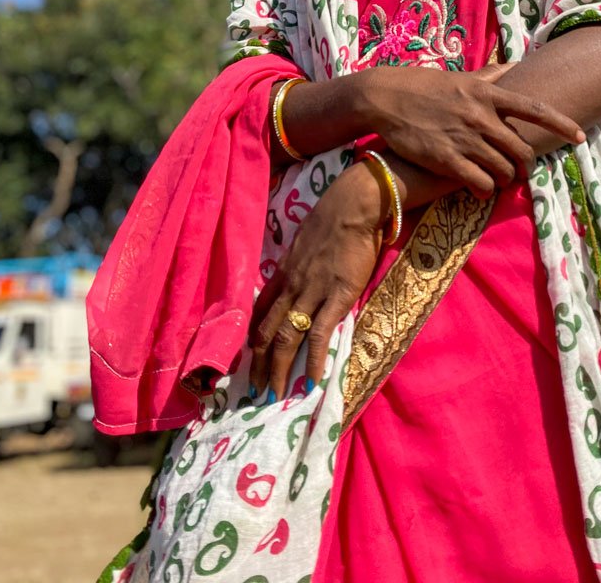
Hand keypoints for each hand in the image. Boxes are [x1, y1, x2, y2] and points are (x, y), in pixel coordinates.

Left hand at [248, 162, 383, 401]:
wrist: (353, 206)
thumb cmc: (334, 218)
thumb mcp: (306, 242)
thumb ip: (301, 263)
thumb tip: (304, 273)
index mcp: (284, 273)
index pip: (259, 310)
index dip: (251, 336)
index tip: (248, 357)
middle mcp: (291, 286)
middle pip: (266, 330)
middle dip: (258, 363)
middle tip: (255, 390)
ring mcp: (311, 293)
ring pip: (286, 337)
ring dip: (277, 368)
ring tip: (274, 394)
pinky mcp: (336, 297)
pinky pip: (319, 334)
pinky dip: (313, 360)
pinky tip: (311, 380)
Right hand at [357, 64, 583, 196]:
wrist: (385, 97)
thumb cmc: (424, 85)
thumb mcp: (461, 76)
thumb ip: (491, 74)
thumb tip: (515, 64)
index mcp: (486, 94)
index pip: (534, 109)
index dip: (560, 124)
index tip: (579, 136)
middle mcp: (480, 116)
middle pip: (520, 150)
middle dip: (524, 166)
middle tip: (519, 171)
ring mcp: (463, 138)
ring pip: (502, 170)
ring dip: (503, 179)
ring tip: (496, 180)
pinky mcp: (445, 159)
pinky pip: (478, 183)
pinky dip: (484, 190)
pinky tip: (479, 190)